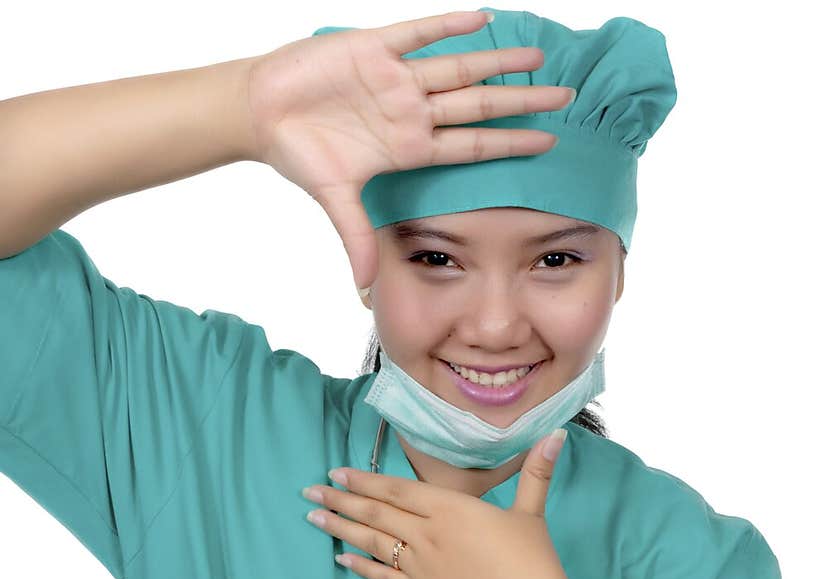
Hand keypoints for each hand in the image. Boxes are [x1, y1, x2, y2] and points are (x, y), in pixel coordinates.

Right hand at [246, 9, 574, 293]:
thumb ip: (357, 237)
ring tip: (538, 55)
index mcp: (409, 147)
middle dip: (522, 102)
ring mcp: (397, 79)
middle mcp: (412, 111)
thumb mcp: (334, 199)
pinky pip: (418, 33)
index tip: (549, 144)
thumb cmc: (300, 153)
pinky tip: (483, 20)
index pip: (472, 146)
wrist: (262, 113)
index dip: (511, 144)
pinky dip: (447, 26)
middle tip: (567, 96)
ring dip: (498, 62)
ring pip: (459, 68)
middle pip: (479, 106)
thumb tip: (365, 287)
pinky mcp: (373, 47)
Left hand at [300, 428, 573, 578]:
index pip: (396, 490)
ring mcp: (420, 566)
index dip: (364, 481)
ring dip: (340, 529)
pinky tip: (340, 560)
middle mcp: (427, 534)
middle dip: (340, 501)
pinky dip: (360, 567)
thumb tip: (556, 434)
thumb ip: (535, 472)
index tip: (337, 473)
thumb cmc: (533, 564)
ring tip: (314, 517)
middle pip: (375, 514)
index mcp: (450, 509)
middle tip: (310, 491)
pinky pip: (383, 578)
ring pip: (372, 543)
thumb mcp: (531, 512)